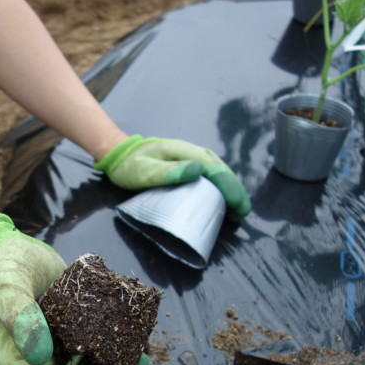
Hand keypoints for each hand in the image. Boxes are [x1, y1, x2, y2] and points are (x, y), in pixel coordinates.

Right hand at [0, 214, 153, 364]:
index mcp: (15, 359)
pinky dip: (119, 359)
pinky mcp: (77, 336)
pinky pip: (98, 355)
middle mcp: (39, 362)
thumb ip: (18, 315)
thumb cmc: (3, 266)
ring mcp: (59, 350)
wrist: (13, 251)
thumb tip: (39, 355)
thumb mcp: (5, 286)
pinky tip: (142, 358)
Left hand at [94, 134, 250, 220]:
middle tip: (243, 212)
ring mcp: (194, 157)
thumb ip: (168, 171)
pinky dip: (221, 188)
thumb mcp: (145, 170)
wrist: (122, 154)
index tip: (237, 206)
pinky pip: (211, 175)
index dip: (229, 188)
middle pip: (221, 170)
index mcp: (185, 152)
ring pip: (219, 172)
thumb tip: (198, 171)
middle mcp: (194, 153)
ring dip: (230, 190)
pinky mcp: (191, 164)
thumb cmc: (131, 165)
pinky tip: (224, 200)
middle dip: (235, 191)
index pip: (215, 170)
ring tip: (238, 209)